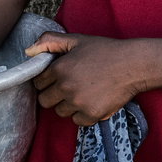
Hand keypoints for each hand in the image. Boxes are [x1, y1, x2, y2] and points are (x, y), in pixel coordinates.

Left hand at [26, 32, 142, 126]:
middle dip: (53, 95)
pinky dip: (83, 114)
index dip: (46, 80)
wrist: (133, 65)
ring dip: (68, 105)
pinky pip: (77, 121)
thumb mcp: (76, 40)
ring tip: (83, 92)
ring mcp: (79, 103)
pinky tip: (93, 100)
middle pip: (45, 101)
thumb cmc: (105, 51)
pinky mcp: (91, 115)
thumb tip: (28, 51)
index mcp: (60, 68)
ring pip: (60, 112)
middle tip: (68, 87)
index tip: (57, 77)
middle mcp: (66, 87)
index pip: (38, 83)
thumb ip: (49, 41)